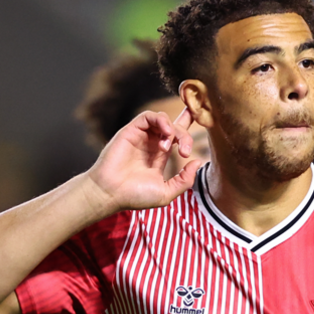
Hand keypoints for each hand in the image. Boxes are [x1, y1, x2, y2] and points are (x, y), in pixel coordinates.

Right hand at [84, 109, 201, 212]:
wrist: (110, 194)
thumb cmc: (134, 196)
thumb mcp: (166, 193)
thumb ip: (184, 180)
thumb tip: (198, 162)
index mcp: (160, 156)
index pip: (178, 135)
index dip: (189, 124)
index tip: (204, 120)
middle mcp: (152, 143)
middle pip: (175, 126)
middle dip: (186, 135)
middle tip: (186, 152)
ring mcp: (141, 136)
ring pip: (163, 119)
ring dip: (174, 130)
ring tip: (171, 147)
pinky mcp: (131, 130)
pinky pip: (149, 116)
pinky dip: (161, 121)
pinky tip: (165, 134)